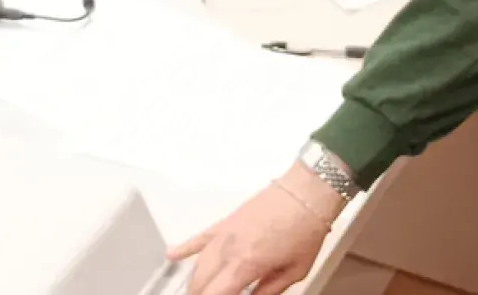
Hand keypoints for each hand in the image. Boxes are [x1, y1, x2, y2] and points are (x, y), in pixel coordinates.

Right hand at [172, 164, 344, 294]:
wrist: (305, 193)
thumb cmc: (305, 231)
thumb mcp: (294, 271)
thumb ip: (269, 291)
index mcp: (245, 265)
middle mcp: (228, 251)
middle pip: (200, 283)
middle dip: (200, 294)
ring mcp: (223, 235)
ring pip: (198, 265)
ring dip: (196, 282)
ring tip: (198, 292)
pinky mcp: (225, 222)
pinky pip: (199, 238)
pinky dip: (184, 248)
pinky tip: (171, 254)